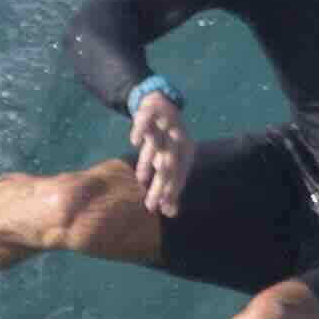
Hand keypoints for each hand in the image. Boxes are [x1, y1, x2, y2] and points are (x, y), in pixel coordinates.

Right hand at [126, 83, 193, 217]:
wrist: (162, 104)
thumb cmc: (165, 142)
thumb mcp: (166, 164)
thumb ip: (168, 187)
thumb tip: (171, 214)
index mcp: (185, 153)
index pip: (178, 175)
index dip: (171, 192)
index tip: (163, 209)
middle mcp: (178, 141)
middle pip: (170, 165)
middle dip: (161, 183)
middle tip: (151, 203)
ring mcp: (167, 125)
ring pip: (161, 142)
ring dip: (156, 154)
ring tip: (153, 170)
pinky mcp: (154, 110)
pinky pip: (147, 119)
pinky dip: (141, 129)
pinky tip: (134, 141)